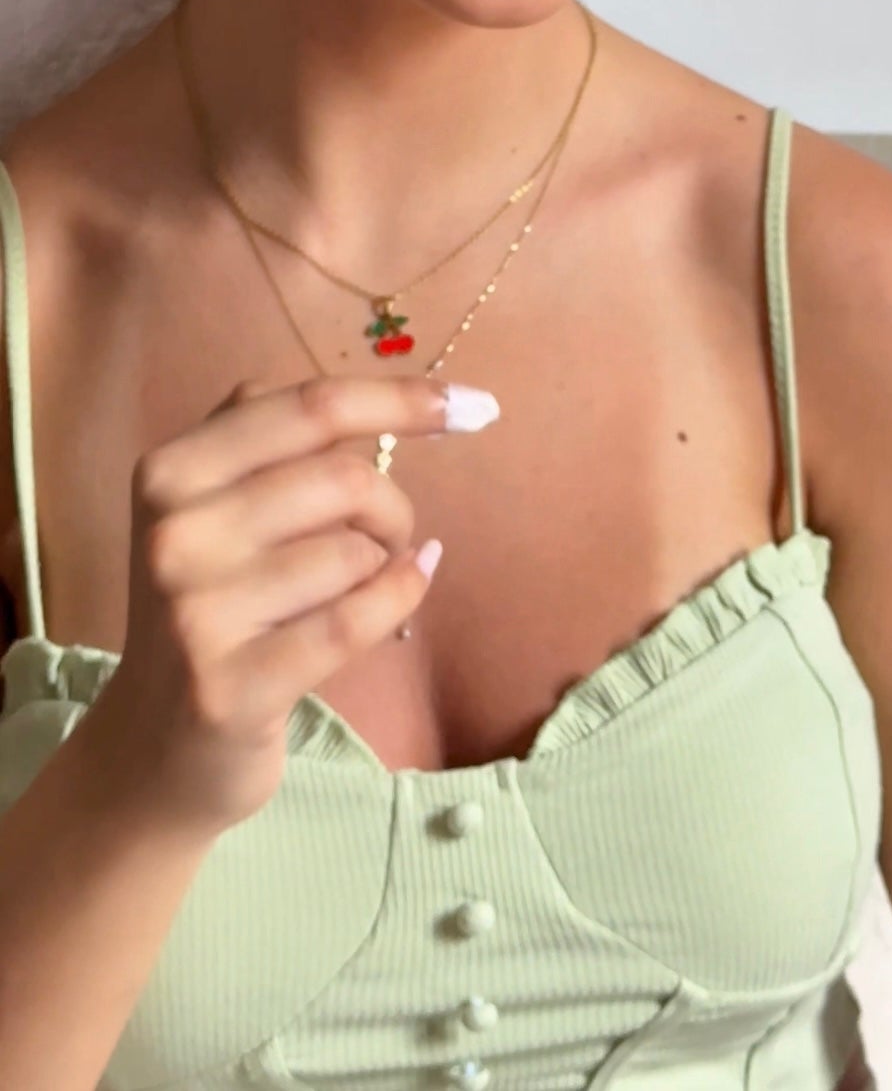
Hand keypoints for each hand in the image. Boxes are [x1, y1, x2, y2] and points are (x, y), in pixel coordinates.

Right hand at [80, 374, 466, 834]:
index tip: (475, 406)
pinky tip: (405, 592)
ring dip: (383, 565)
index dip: (402, 400)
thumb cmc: (214, 607)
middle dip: (392, 507)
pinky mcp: (229, 687)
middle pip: (344, 479)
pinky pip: (354, 620)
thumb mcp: (217, 507)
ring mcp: (195, 612)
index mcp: (172, 470)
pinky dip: (398, 600)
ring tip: (355, 589)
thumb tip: (415, 402)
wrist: (155, 752)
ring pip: (354, 553)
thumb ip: (278, 437)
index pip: (311, 409)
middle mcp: (173, 532)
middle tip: (387, 540)